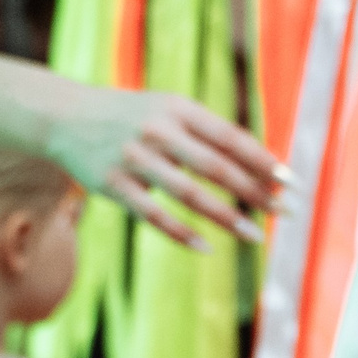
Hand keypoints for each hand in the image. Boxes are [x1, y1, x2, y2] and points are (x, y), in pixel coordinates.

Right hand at [56, 88, 285, 250]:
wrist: (66, 115)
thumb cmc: (132, 116)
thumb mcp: (169, 110)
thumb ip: (208, 133)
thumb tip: (263, 164)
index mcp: (178, 108)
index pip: (230, 137)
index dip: (263, 160)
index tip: (292, 182)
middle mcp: (157, 130)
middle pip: (216, 166)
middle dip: (255, 191)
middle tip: (286, 212)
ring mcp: (134, 157)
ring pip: (189, 194)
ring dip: (227, 217)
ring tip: (257, 236)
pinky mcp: (113, 185)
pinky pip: (153, 215)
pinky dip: (182, 233)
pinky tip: (209, 249)